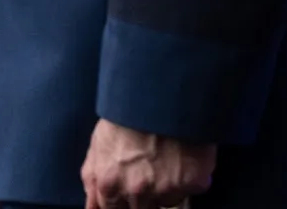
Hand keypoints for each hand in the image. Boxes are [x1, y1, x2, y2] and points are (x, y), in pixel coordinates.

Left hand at [81, 119, 215, 208]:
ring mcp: (166, 189)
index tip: (129, 197)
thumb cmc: (127, 114)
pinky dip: (191, 175)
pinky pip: (193, 188)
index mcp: (109, 185)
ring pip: (168, 201)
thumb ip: (93, 180)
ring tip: (166, 156)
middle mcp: (137, 191)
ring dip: (168, 186)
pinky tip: (184, 153)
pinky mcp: (193, 182)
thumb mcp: (99, 143)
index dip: (121, 205)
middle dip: (146, 196)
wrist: (160, 90)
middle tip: (150, 170)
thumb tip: (92, 206)